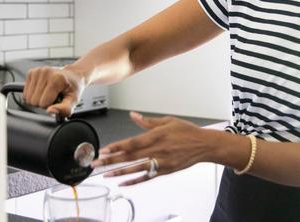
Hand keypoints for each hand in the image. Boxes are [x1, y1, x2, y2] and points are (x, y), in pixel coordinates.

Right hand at [22, 66, 84, 117]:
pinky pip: (25, 92)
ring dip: (37, 99)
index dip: (50, 105)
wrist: (72, 75)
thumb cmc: (73, 87)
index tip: (57, 99)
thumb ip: (64, 109)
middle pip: (34, 101)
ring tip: (48, 93)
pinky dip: (33, 94)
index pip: (43, 103)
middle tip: (53, 96)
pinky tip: (42, 89)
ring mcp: (37, 71)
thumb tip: (50, 111)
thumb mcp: (74, 100)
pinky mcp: (31, 72)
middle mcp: (45, 72)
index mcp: (56, 79)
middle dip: (43, 103)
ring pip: (28, 98)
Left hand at [91, 112, 211, 185]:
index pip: (131, 143)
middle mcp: (156, 150)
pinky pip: (147, 177)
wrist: (204, 145)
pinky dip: (134, 181)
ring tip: (105, 174)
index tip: (103, 150)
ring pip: (136, 169)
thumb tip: (133, 115)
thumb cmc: (187, 131)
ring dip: (119, 172)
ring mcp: (161, 162)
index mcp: (156, 136)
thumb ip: (147, 122)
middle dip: (110, 160)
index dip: (115, 147)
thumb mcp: (167, 121)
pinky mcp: (165, 171)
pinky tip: (123, 183)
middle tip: (96, 163)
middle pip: (129, 157)